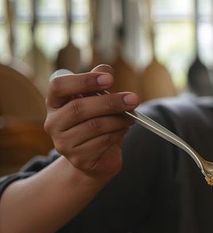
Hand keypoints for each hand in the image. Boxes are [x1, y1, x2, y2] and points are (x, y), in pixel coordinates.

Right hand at [44, 64, 139, 180]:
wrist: (97, 157)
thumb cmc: (96, 122)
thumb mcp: (98, 101)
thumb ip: (100, 84)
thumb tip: (105, 68)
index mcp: (54, 102)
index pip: (59, 86)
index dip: (84, 80)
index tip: (110, 79)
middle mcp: (53, 123)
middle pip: (79, 108)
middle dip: (110, 102)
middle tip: (133, 99)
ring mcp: (63, 143)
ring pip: (94, 126)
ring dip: (119, 120)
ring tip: (132, 117)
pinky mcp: (78, 159)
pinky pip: (103, 142)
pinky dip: (118, 133)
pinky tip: (123, 130)